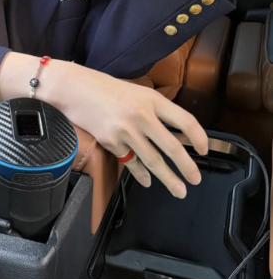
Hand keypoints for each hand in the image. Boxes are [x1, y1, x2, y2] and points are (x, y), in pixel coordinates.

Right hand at [61, 65, 207, 197]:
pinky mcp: (111, 141)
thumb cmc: (103, 87)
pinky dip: (141, 173)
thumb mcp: (136, 92)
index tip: (204, 150)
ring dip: (168, 178)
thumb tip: (174, 132)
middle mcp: (142, 115)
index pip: (185, 121)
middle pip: (172, 147)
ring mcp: (126, 130)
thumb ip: (154, 110)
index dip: (199, 137)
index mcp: (151, 99)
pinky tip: (147, 180)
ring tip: (179, 190)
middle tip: (195, 180)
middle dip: (187, 167)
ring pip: (153, 160)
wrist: (74, 88)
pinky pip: (131, 162)